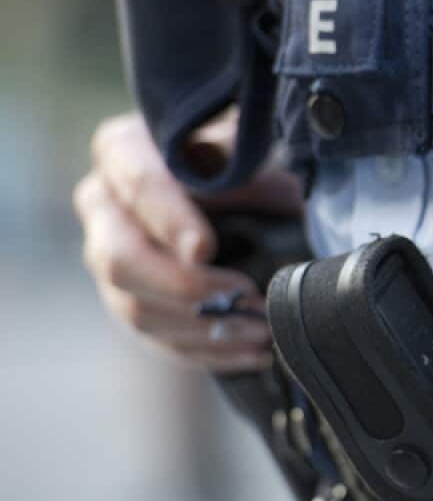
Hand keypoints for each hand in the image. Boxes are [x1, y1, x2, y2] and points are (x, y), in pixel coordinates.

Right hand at [74, 113, 302, 372]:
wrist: (237, 184)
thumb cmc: (241, 158)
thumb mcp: (248, 149)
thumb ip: (244, 169)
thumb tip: (253, 195)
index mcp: (123, 151)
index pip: (139, 184)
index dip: (169, 220)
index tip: (205, 249)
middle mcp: (102, 205)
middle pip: (120, 260)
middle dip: (187, 288)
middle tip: (248, 297)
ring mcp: (108, 258)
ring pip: (135, 309)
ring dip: (204, 329)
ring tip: (263, 331)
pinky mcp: (129, 299)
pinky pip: (156, 338)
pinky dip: (207, 350)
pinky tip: (252, 351)